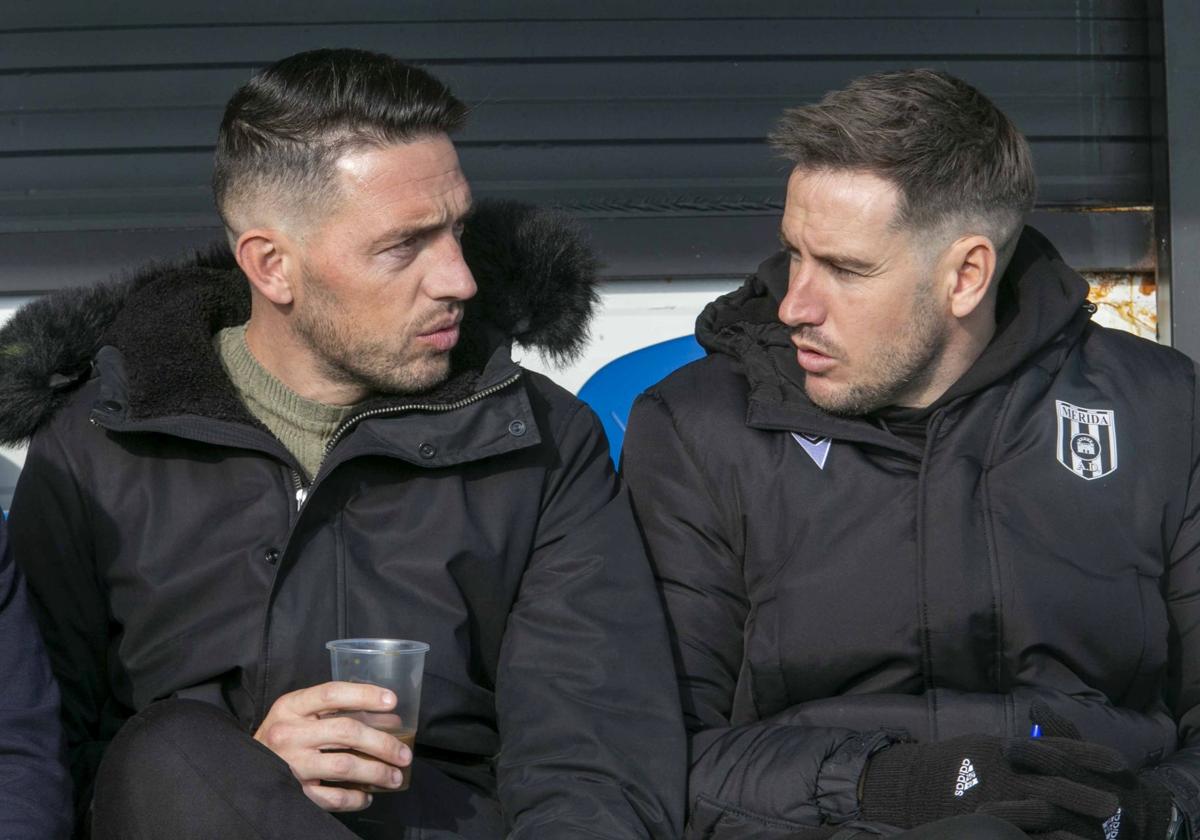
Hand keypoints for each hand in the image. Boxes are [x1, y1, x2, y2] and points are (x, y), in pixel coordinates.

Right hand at [254, 681, 411, 811]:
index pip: (332, 694)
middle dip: (382, 743)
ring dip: (376, 772)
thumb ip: (335, 710)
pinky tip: (367, 795)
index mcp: (291, 706)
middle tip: (405, 754)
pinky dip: (354, 798)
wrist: (244, 767)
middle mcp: (290, 733)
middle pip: (346, 731)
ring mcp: (291, 764)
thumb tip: (389, 719)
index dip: (365, 694)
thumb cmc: (283, 735)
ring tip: (395, 777)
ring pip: (344, 766)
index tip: (392, 701)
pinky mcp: (293, 791)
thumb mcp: (299, 712)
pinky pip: (331, 797)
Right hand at [860, 732, 1171, 839]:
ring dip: (1070, 821)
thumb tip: (1049, 737)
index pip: (1055, 747)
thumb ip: (1017, 749)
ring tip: (1096, 835)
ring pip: (1040, 809)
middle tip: (1115, 805)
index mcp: (1005, 748)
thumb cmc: (951, 764)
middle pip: (1052, 779)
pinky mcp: (985, 818)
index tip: (1119, 763)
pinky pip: (1019, 829)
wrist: (907, 784)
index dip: (1088, 755)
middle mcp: (1001, 769)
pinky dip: (1042, 838)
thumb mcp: (985, 746)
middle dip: (1084, 792)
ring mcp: (993, 796)